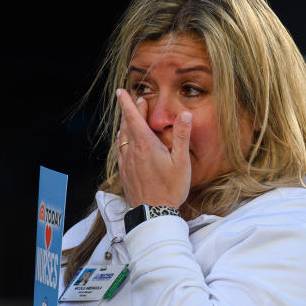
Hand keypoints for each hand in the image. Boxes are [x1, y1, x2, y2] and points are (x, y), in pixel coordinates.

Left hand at [115, 88, 191, 208]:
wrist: (153, 213)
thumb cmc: (170, 188)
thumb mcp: (181, 162)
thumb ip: (182, 136)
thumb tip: (185, 114)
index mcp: (145, 145)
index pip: (133, 118)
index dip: (127, 103)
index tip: (121, 91)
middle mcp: (132, 152)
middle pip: (127, 125)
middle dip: (131, 111)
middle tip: (137, 101)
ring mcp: (126, 163)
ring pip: (122, 138)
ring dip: (125, 126)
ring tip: (129, 119)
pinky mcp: (124, 173)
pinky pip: (120, 151)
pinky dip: (122, 141)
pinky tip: (125, 143)